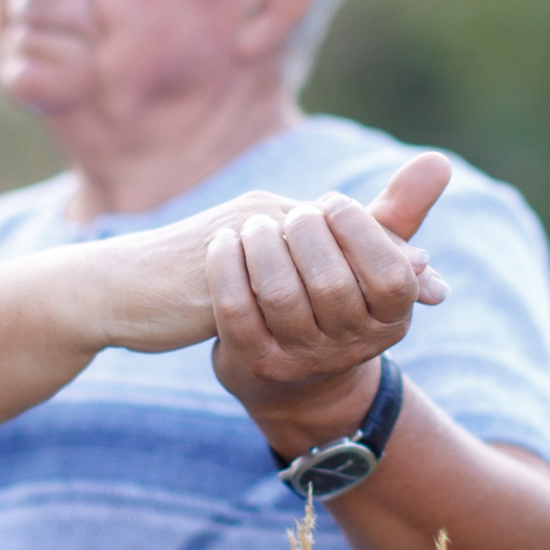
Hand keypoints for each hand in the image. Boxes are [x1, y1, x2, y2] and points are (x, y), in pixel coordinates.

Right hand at [90, 155, 446, 355]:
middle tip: (433, 291)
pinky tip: (349, 338)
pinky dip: (323, 315)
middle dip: (390, 262)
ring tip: (404, 314)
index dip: (389, 247)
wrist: (115, 294)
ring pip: (321, 260)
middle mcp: (260, 216)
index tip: (432, 283)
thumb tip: (342, 279)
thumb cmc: (182, 284)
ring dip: (366, 285)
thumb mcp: (248, 271)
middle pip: (343, 233)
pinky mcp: (219, 281)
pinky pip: (283, 297)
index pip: (344, 221)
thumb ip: (299, 271)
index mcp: (268, 211)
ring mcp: (239, 244)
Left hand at [208, 151, 452, 450]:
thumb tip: (438, 160)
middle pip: (331, 284)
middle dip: (307, 233)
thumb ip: (402, 212)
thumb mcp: (374, 259)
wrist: (293, 376)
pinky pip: (236, 309)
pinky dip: (225, 266)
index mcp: (392, 319)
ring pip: (280, 294)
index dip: (360, 230)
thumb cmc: (340, 293)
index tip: (334, 203)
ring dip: (263, 245)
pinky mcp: (255, 362)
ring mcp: (301, 359)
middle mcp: (351, 346)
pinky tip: (224, 241)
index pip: (391, 276)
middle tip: (295, 212)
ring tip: (256, 224)